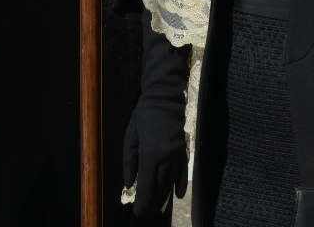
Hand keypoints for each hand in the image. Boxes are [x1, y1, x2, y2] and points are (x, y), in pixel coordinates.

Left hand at [122, 92, 188, 218]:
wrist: (165, 98)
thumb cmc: (143, 116)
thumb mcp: (130, 137)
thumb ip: (129, 163)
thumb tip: (130, 185)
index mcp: (150, 154)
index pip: (147, 185)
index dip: (143, 202)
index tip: (138, 213)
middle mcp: (166, 157)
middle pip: (160, 187)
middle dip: (152, 203)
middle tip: (145, 215)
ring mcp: (177, 154)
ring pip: (171, 182)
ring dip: (164, 197)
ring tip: (157, 209)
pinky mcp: (184, 150)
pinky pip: (183, 172)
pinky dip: (180, 184)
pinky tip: (178, 195)